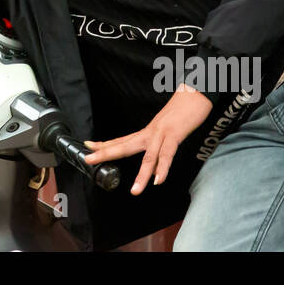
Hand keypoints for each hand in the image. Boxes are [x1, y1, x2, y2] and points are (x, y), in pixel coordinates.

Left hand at [82, 83, 213, 194]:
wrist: (196, 93)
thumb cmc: (182, 111)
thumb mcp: (167, 128)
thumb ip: (159, 144)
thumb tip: (156, 162)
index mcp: (147, 132)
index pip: (122, 140)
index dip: (105, 145)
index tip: (87, 146)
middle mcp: (150, 132)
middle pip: (125, 145)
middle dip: (106, 153)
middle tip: (88, 159)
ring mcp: (161, 133)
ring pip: (148, 157)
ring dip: (141, 175)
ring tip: (135, 191)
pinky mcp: (175, 134)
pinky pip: (168, 154)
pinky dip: (163, 168)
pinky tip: (158, 181)